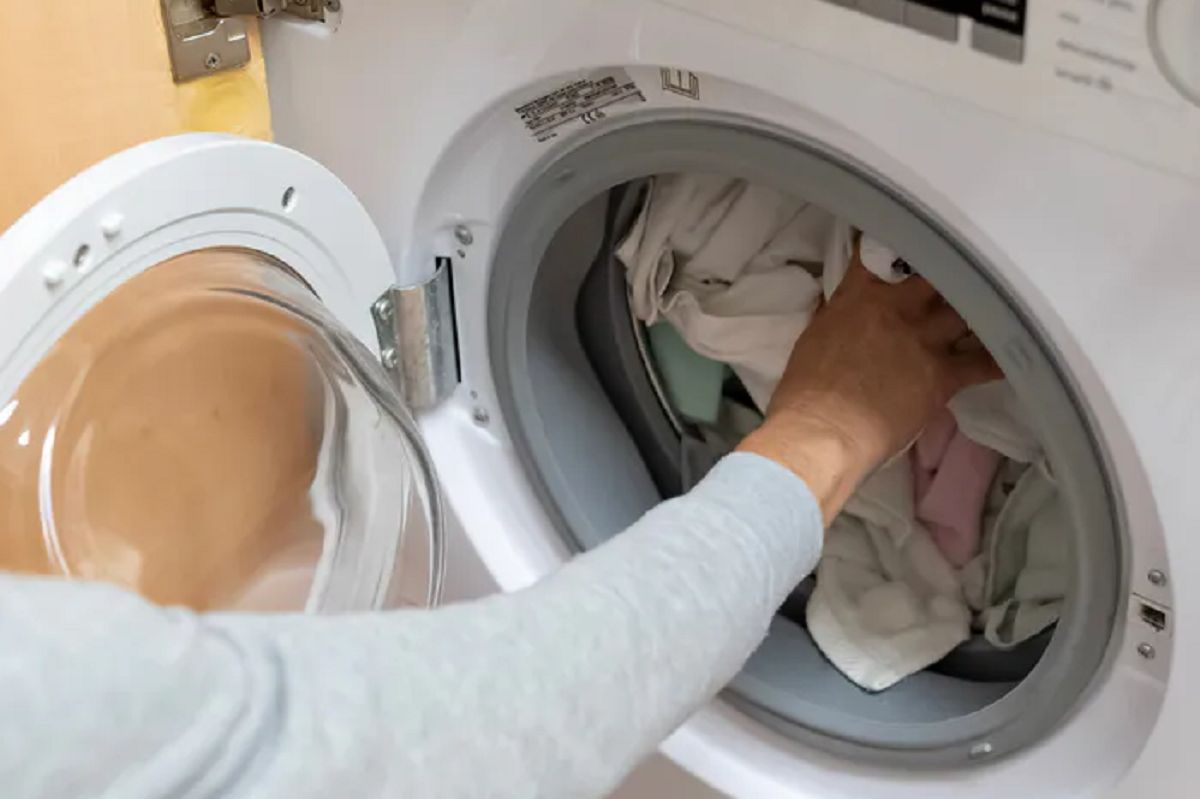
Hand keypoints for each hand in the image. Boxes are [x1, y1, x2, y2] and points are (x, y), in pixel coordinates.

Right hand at [738, 248, 999, 520]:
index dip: (894, 242)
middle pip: (936, 273)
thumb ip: (837, 316)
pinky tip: (1022, 348)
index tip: (905, 234)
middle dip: (950, 266)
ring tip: (1002, 294)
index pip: (878, 254)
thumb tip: (844, 307)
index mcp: (858, 298)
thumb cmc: (806, 391)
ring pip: (966, 309)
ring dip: (983, 303)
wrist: (824, 430)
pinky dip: (1002, 357)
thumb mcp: (813, 339)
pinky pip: (983, 363)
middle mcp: (897, 309)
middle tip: (967, 260)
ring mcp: (924, 340)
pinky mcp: (944, 374)